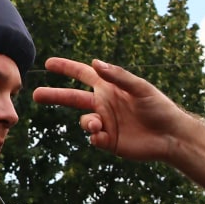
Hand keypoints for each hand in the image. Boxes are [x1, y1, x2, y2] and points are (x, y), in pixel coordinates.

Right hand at [33, 58, 192, 161]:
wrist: (170, 136)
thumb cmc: (160, 108)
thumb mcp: (141, 88)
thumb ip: (118, 76)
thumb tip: (95, 62)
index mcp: (110, 87)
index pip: (83, 74)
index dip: (66, 68)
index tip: (49, 63)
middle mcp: (104, 104)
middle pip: (72, 98)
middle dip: (54, 96)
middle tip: (34, 94)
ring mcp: (106, 123)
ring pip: (84, 121)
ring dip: (87, 123)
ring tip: (96, 125)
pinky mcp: (109, 141)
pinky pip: (93, 139)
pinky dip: (95, 137)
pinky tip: (104, 136)